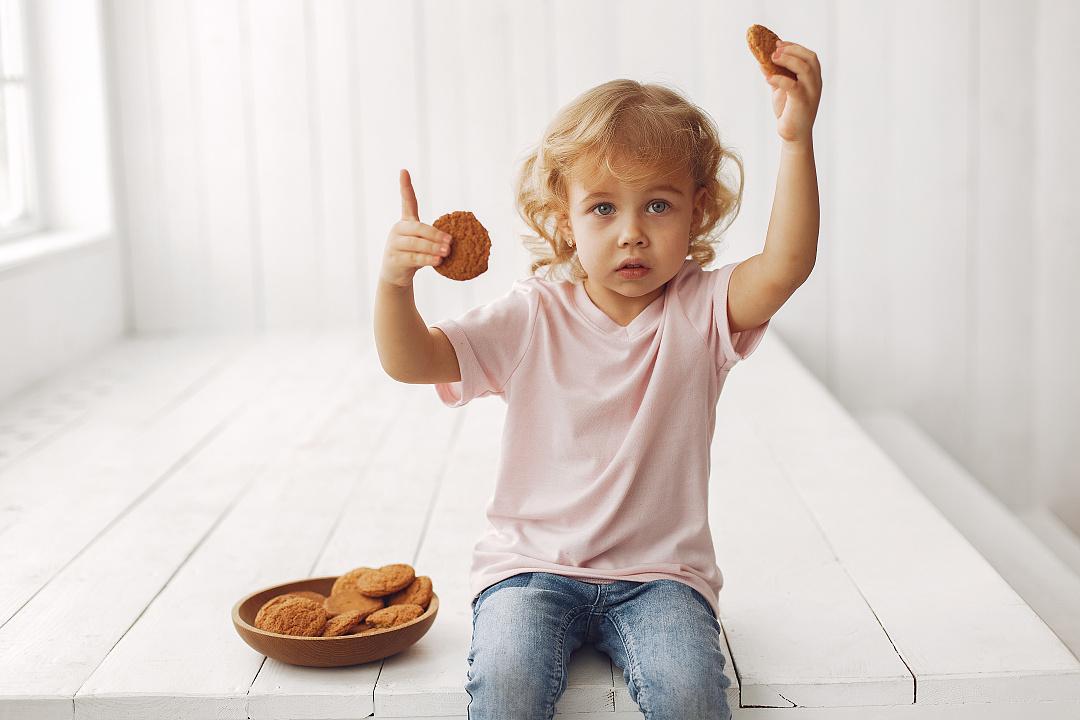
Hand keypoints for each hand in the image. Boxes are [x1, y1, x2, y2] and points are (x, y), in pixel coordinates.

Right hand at [380, 169, 451, 287]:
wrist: (395, 275)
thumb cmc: (413, 256)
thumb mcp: (423, 244)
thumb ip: (433, 239)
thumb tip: (453, 240)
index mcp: (406, 223)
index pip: (406, 202)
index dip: (405, 187)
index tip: (404, 171)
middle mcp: (397, 230)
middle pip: (417, 228)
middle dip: (435, 234)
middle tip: (451, 241)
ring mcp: (393, 244)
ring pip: (415, 243)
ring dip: (433, 247)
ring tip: (447, 251)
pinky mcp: (394, 259)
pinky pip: (413, 257)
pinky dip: (427, 259)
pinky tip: (438, 261)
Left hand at [763, 41, 821, 144]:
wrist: (793, 135)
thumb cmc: (788, 111)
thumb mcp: (780, 90)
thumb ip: (774, 75)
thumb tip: (761, 61)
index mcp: (812, 78)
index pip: (808, 55)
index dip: (794, 46)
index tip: (778, 43)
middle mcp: (815, 83)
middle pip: (810, 58)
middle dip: (793, 50)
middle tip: (775, 49)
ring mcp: (811, 92)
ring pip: (805, 68)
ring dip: (788, 60)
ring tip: (772, 57)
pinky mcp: (802, 102)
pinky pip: (793, 86)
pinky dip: (780, 79)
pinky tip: (768, 77)